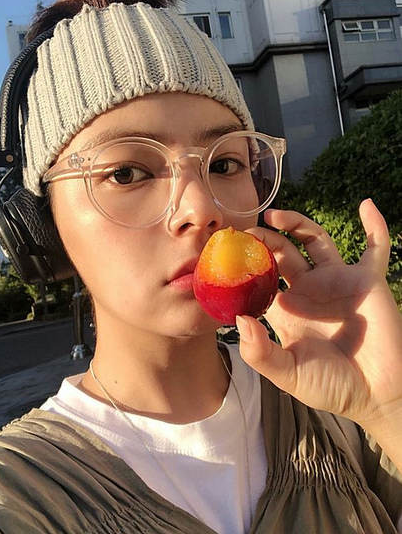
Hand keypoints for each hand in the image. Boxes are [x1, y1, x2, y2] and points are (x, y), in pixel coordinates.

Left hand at [237, 199, 401, 430]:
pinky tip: (366, 206)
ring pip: (315, 240)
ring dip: (297, 223)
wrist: (375, 394)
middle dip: (265, 238)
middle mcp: (308, 289)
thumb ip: (260, 352)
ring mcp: (337, 281)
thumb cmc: (330, 386)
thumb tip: (240, 320)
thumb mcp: (287, 373)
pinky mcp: (367, 280)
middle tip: (248, 231)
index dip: (245, 263)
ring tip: (275, 216)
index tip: (226, 249)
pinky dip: (374, 227)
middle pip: (283, 252)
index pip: (260, 277)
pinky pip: (375, 248)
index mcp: (286, 308)